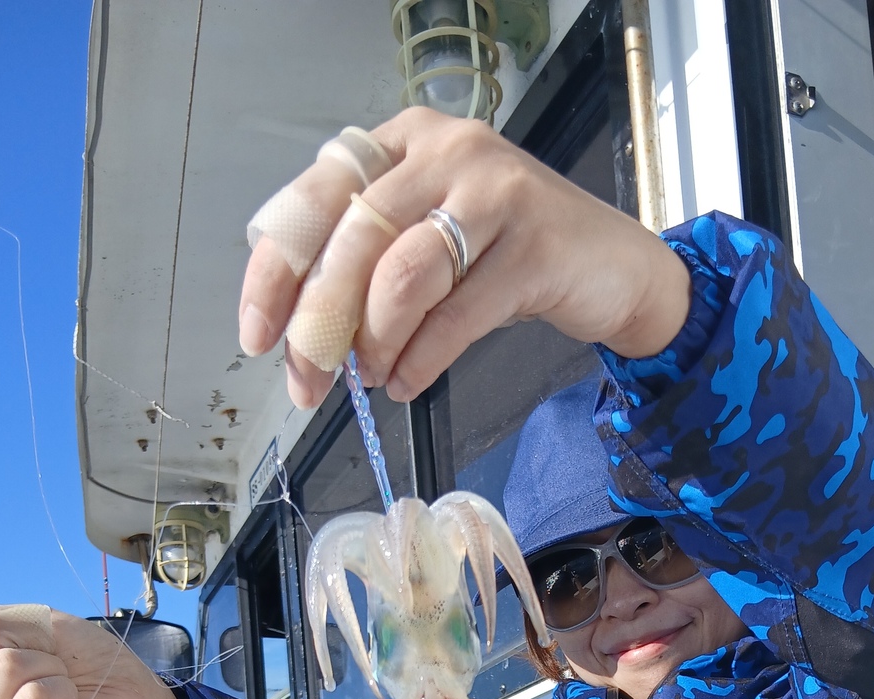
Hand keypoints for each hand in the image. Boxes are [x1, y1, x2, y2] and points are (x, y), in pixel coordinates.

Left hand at [239, 109, 691, 410]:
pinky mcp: (533, 245)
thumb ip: (369, 270)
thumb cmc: (511, 260)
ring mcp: (493, 192)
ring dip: (375, 341)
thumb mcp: (430, 248)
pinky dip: (422, 359)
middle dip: (320, 322)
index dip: (278, 271)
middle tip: (309, 381)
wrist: (615, 269)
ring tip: (375, 375)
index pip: (316, 197)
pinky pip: (456, 314)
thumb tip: (306, 337)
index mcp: (404, 139)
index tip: (258, 334)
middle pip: (354, 235)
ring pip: (402, 273)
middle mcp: (446, 151)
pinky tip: (409, 382)